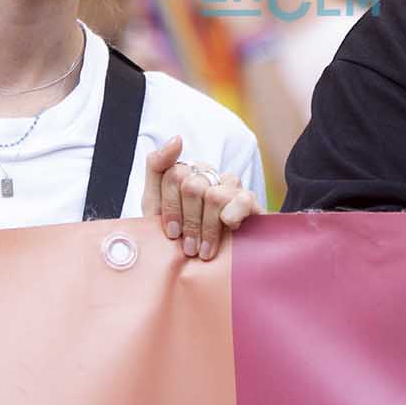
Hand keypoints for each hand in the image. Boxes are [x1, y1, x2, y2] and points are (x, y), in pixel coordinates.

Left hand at [141, 137, 262, 260]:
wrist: (199, 265)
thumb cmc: (176, 234)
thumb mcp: (155, 204)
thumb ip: (157, 167)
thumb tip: (177, 139)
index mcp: (187, 172)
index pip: (173, 175)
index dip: (171, 208)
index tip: (172, 233)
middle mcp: (210, 175)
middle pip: (193, 187)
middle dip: (188, 222)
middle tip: (189, 247)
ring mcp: (231, 187)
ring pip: (214, 196)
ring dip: (208, 229)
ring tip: (205, 251)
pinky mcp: (251, 201)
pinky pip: (242, 200)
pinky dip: (233, 216)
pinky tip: (229, 230)